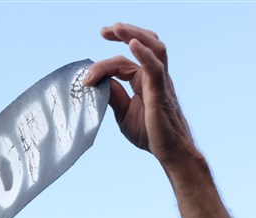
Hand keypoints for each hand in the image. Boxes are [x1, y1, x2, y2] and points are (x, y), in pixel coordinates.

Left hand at [85, 23, 197, 166]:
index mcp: (143, 80)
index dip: (102, 66)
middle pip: (143, 44)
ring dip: (135, 34)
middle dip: (124, 33)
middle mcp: (154, 77)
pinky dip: (144, 54)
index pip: (121, 63)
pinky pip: (155, 68)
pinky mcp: (161, 93)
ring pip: (153, 48)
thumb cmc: (150, 133)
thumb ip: (113, 95)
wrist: (169, 151)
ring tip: (117, 28)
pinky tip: (133, 44)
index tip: (86, 77)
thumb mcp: (123, 112)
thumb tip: (98, 82)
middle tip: (105, 30)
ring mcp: (160, 82)